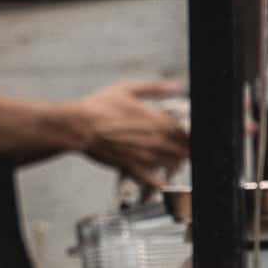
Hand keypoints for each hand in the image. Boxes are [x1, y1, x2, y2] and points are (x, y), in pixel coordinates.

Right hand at [73, 80, 188, 189]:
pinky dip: (162, 182)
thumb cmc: (99, 107)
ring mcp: (145, 156)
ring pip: (172, 165)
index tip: (186, 135)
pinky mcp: (132, 169)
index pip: (186, 131)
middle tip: (183, 149)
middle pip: (183, 150)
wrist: (79, 126)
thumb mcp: (128, 89)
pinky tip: (163, 182)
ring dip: (175, 164)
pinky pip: (154, 181)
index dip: (188, 134)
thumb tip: (176, 85)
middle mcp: (156, 139)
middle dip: (185, 150)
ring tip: (173, 162)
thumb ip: (154, 88)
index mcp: (157, 120)